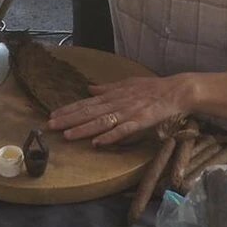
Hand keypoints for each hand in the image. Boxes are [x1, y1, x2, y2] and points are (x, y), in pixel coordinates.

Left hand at [47, 74, 192, 146]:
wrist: (174, 91)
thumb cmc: (151, 88)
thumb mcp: (127, 83)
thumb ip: (107, 87)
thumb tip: (89, 88)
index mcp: (113, 94)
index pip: (86, 103)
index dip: (69, 109)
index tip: (53, 114)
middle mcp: (117, 102)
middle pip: (90, 112)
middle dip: (69, 119)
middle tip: (51, 125)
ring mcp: (128, 112)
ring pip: (102, 122)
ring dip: (84, 129)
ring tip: (68, 135)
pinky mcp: (140, 122)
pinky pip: (123, 131)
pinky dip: (110, 136)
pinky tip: (98, 143)